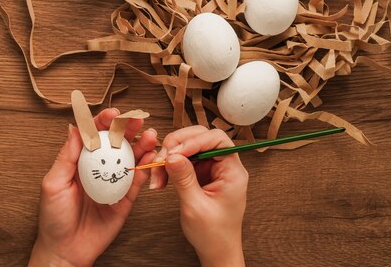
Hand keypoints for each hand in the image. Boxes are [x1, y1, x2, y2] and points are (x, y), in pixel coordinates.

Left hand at [29, 108, 157, 266]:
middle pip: (116, 142)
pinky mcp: (125, 199)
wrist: (66, 250)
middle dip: (127, 128)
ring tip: (150, 134)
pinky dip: (146, 167)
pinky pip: (137, 180)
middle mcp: (98, 168)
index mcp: (80, 161)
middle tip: (137, 119)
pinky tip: (152, 156)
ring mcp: (113, 182)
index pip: (94, 135)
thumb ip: (66, 156)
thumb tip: (74, 128)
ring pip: (130, 158)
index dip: (104, 122)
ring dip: (141, 144)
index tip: (113, 113)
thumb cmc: (54, 218)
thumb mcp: (53, 184)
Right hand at [149, 127, 247, 266]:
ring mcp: (211, 169)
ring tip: (157, 175)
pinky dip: (169, 166)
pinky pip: (183, 160)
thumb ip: (184, 179)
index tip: (174, 152)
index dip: (195, 140)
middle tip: (161, 160)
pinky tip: (161, 178)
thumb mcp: (195, 206)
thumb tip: (171, 155)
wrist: (216, 251)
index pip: (217, 140)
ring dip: (169, 157)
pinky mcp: (200, 174)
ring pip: (188, 147)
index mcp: (233, 172)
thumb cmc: (213, 234)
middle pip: (201, 138)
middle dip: (177, 146)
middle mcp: (224, 166)